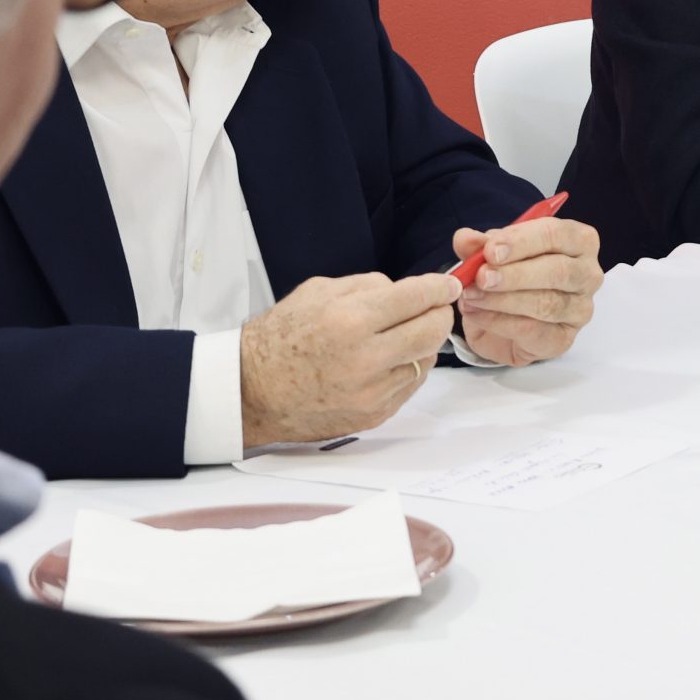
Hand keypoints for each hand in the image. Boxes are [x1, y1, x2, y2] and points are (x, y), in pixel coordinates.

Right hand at [239, 271, 460, 449]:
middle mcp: (365, 358)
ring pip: (426, 359)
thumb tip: (409, 288)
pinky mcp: (374, 415)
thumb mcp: (318, 292)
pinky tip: (387, 361)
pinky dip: (406, 368)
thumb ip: (368, 286)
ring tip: (400, 335)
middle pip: (433, 331)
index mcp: (349, 320)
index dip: (439, 288)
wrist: (251, 391)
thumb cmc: (280, 338)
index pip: (416, 298)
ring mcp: (372, 392)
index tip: (448, 284)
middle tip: (435, 308)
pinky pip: (409, 385)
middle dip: (439, 314)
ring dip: (422, 343)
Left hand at [455, 218, 604, 365]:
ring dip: (502, 300)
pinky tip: (476, 313)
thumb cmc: (512, 276)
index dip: (523, 241)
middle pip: (559, 271)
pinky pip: (533, 330)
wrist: (505, 321)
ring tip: (471, 296)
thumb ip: (480, 245)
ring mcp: (580, 309)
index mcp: (578, 241)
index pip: (558, 234)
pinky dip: (499, 321)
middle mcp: (587, 274)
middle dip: (516, 274)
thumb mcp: (493, 255)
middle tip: (482, 276)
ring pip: (546, 304)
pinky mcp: (563, 338)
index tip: (491, 250)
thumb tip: (465, 238)